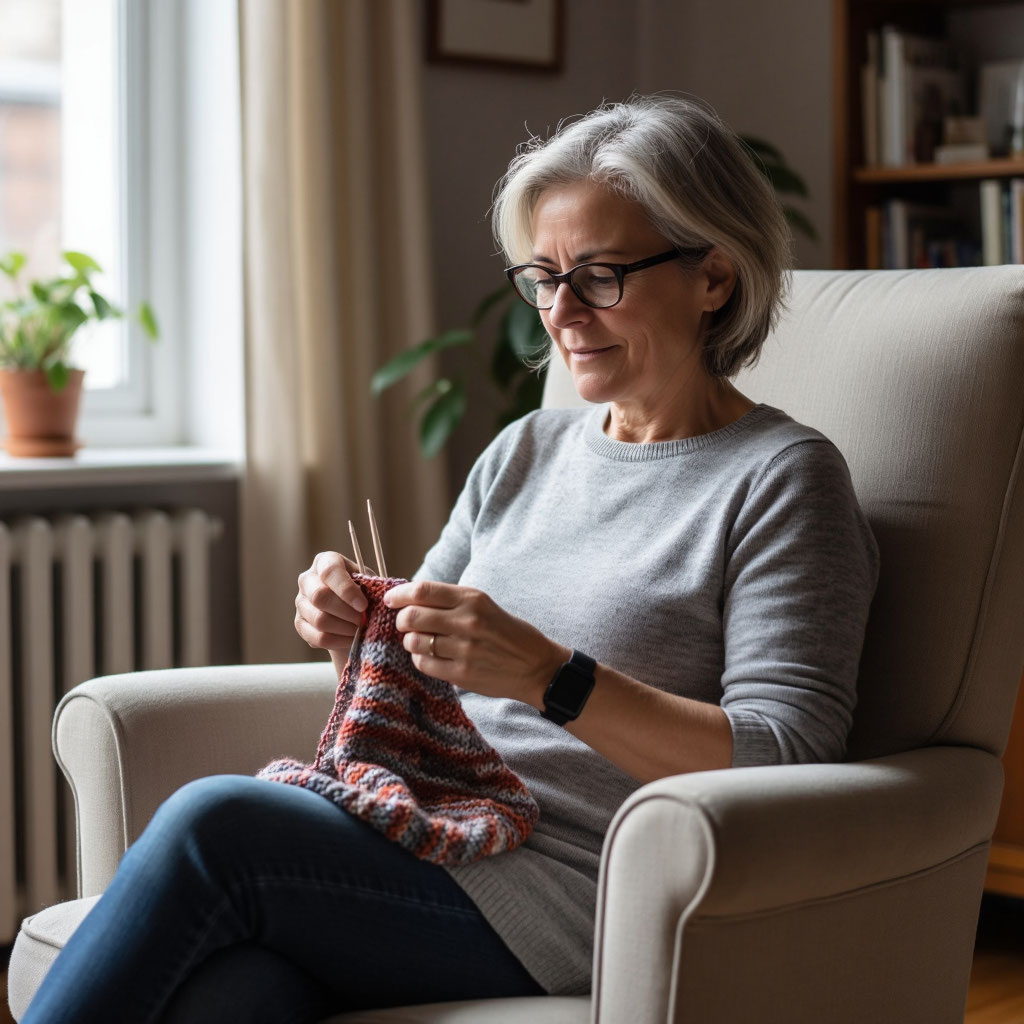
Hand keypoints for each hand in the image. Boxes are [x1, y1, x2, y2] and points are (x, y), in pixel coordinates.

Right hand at [294, 551, 367, 651]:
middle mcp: (307, 579)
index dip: (347, 590)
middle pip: (320, 596)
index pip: (330, 572)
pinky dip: (338, 641)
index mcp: (325, 561)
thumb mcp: (368, 583)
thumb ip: (370, 587)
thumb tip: (373, 601)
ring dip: (344, 628)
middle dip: (346, 612)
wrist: (351, 610)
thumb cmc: (362, 591)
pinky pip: (317, 637)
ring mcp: (301, 602)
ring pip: (319, 619)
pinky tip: (352, 639)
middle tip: (363, 620)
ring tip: (360, 630)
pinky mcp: (300, 624)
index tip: (363, 605)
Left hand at [383, 580, 567, 705]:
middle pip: (413, 616)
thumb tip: (410, 599)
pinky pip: (424, 664)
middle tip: (405, 623)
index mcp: (473, 598)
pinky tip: (429, 656)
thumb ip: (451, 601)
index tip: (391, 599)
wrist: (536, 666)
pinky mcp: (463, 674)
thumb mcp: (484, 605)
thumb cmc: (507, 632)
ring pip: (415, 642)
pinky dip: (420, 659)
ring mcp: (465, 649)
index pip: (423, 591)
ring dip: (410, 641)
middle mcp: (468, 621)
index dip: (400, 595)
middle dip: (402, 619)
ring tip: (419, 641)